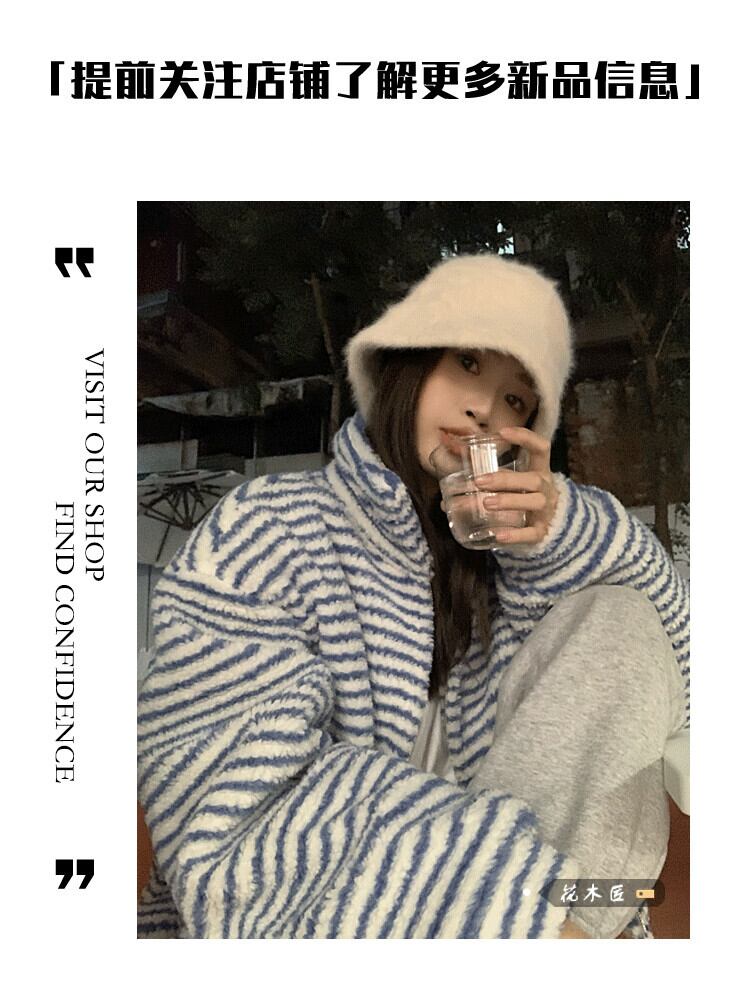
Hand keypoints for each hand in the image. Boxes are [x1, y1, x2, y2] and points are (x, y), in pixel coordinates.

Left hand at [472, 425, 558, 545]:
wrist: (549, 526)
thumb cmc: (522, 497)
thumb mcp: (513, 483)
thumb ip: (487, 478)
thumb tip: (447, 486)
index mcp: (539, 470)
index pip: (541, 447)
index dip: (525, 437)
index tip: (502, 433)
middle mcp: (546, 488)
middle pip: (532, 479)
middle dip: (505, 479)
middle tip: (478, 481)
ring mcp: (546, 511)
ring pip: (534, 502)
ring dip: (509, 501)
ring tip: (486, 503)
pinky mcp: (542, 532)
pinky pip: (532, 533)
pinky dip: (515, 535)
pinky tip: (498, 535)